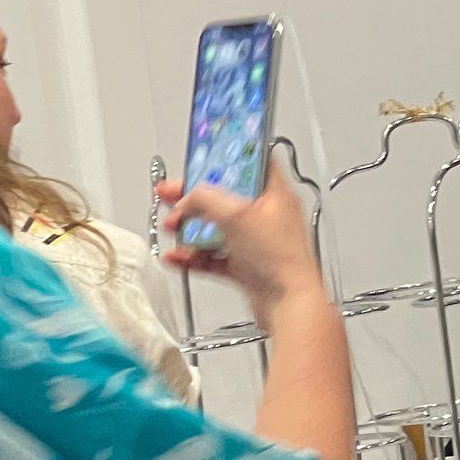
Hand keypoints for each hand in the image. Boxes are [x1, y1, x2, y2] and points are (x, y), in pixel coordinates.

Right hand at [161, 164, 329, 327]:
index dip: (227, 157)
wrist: (288, 304)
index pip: (252, 164)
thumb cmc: (281, 260)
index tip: (204, 155)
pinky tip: (178, 256)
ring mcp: (257, 243)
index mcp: (275, 195)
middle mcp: (268, 217)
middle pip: (225, 198)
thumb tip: (189, 196)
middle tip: (171, 193)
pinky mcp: (247, 267)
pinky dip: (195, 256)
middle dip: (195, 197)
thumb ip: (207, 199)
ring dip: (191, 228)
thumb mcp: (237, 216)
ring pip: (217, 229)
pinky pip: (214, 256)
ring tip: (172, 226)